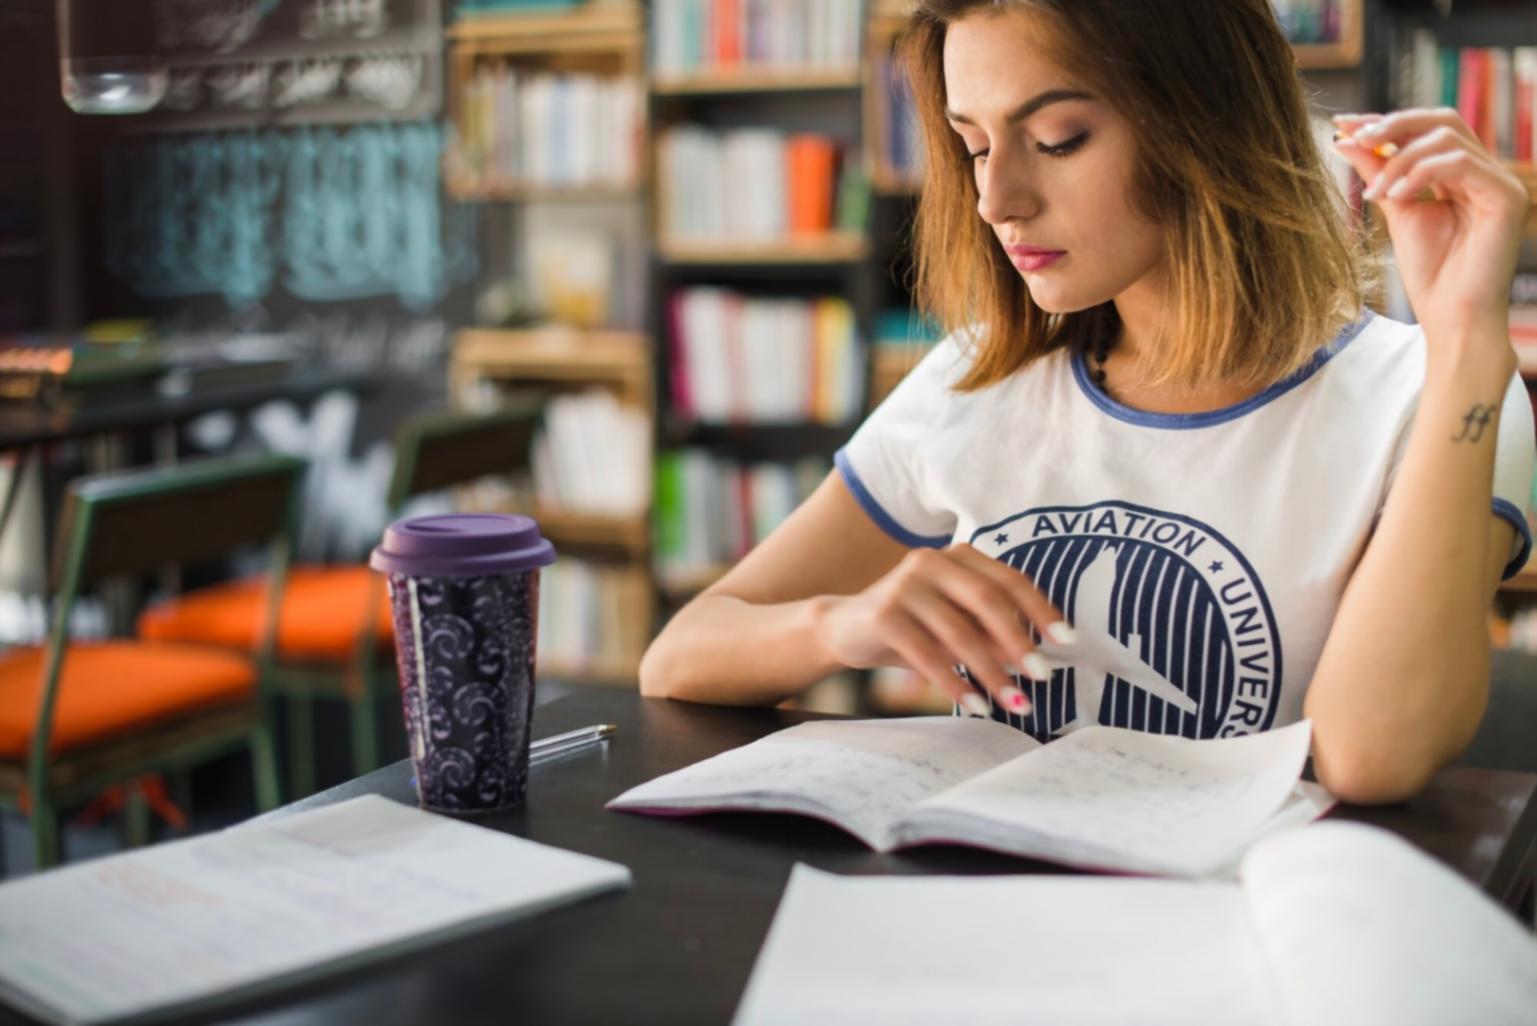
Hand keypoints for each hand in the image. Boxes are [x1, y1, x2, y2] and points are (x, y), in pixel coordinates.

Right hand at [811, 541, 1076, 714]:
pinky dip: (955, 682)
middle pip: (988, 600)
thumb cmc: (912, 626)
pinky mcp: (884, 613)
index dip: (1041, 610)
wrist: (844, 627)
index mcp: (958, 556)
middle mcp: (932, 561)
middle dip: (1020, 642)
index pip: (1010, 579)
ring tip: (1015, 702)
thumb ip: (990, 631)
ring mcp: (905, 584)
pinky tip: (974, 704)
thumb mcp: (955, 624)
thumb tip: (1036, 658)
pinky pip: (928, 653)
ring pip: (960, 632)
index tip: (1067, 642)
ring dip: (991, 672)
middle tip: (1043, 675)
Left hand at [1331, 108, 1527, 354]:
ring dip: (1400, 159)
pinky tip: (1396, 197)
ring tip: (1375, 193)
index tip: (1343, 124)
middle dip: (1392, 125)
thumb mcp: (1397, 212)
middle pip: (1442, 120)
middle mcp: (1484, 172)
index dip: (1385, 122)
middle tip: (1355, 138)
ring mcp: (1498, 181)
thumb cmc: (1430, 274)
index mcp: (1461, 174)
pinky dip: (1420, 173)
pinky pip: (1460, 162)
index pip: (1426, 130)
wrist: (1452, 316)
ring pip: (1447, 136)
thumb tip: (1346, 139)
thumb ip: (1378, 173)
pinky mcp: (1506, 196)